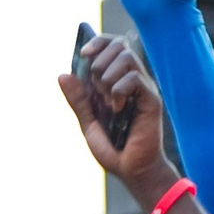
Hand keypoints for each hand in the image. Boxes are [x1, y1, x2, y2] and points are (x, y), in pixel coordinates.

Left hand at [57, 32, 171, 188]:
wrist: (132, 170)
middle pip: (120, 44)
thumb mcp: (88, 123)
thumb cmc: (113, 148)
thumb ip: (78, 100)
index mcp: (116, 81)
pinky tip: (118, 109)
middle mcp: (131, 79)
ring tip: (107, 102)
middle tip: (97, 88)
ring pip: (127, 57)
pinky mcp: (151, 99)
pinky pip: (134, 78)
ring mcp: (143, 88)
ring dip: (108, 76)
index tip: (83, 53)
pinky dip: (119, 91)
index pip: (111, 45)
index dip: (98, 42)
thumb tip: (62, 75)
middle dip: (100, 62)